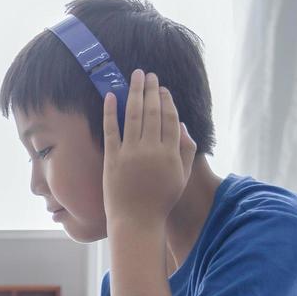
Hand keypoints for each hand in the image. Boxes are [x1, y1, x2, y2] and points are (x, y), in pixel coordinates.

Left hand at [102, 69, 195, 228]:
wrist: (136, 221)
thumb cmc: (160, 201)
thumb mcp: (180, 177)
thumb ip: (185, 151)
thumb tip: (182, 126)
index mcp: (170, 154)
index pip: (170, 119)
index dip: (167, 100)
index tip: (162, 88)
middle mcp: (151, 150)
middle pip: (153, 112)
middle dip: (151, 90)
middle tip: (148, 74)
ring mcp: (131, 154)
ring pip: (134, 116)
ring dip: (134, 92)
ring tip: (135, 76)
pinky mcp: (112, 159)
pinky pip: (111, 130)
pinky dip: (111, 111)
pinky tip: (112, 95)